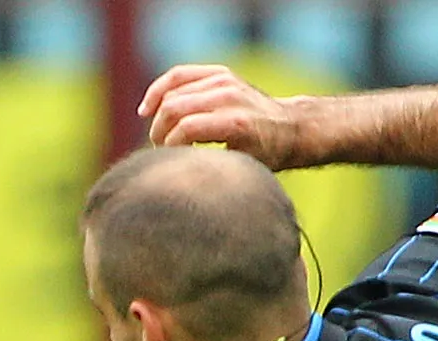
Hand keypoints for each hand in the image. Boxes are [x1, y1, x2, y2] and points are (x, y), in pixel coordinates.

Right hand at [141, 65, 313, 168]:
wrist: (290, 128)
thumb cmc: (265, 157)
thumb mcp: (241, 169)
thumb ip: (211, 166)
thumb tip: (175, 170)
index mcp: (235, 122)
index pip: (185, 129)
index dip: (169, 148)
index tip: (169, 163)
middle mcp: (229, 97)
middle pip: (173, 109)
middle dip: (159, 133)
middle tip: (161, 152)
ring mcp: (224, 81)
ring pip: (171, 93)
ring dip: (158, 118)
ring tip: (159, 137)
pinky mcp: (219, 73)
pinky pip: (178, 75)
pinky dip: (158, 91)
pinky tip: (146, 109)